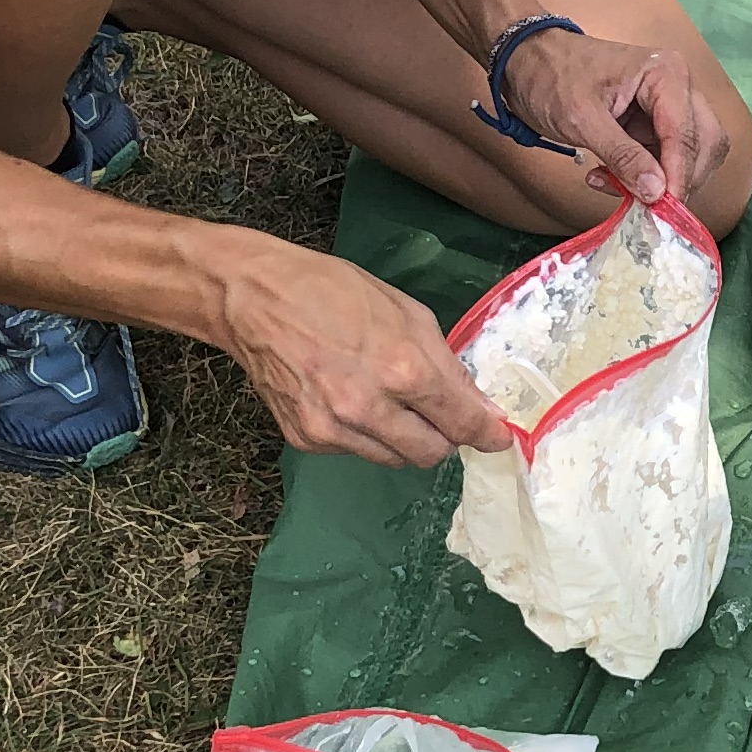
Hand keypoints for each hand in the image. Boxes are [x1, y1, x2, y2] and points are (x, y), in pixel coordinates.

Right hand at [219, 243, 515, 466]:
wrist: (253, 298)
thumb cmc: (333, 291)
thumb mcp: (406, 313)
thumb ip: (445, 364)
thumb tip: (479, 407)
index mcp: (403, 368)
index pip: (462, 423)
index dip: (487, 434)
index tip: (498, 437)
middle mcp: (369, 408)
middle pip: (431, 454)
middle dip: (445, 437)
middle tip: (440, 415)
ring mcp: (334, 429)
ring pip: (395, 459)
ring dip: (405, 439)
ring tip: (390, 402)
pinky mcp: (306, 439)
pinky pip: (356, 451)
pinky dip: (366, 435)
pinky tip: (350, 400)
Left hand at [499, 23, 731, 210]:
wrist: (525, 60)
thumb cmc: (550, 77)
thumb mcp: (582, 120)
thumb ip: (622, 155)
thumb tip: (657, 192)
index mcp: (666, 75)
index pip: (687, 135)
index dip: (678, 176)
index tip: (662, 210)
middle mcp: (678, 87)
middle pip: (704, 145)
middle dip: (678, 179)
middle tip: (647, 206)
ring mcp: (668, 105)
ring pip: (689, 156)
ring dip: (659, 181)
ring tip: (613, 185)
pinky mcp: (654, 123)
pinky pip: (664, 158)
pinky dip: (643, 176)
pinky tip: (607, 177)